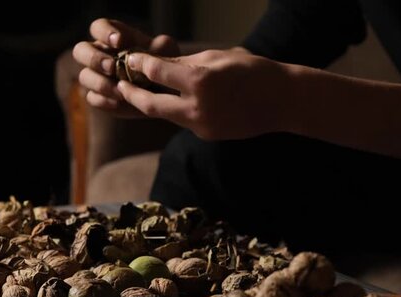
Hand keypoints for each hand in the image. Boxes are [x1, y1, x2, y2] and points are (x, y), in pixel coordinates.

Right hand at [72, 18, 179, 116]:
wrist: (164, 98)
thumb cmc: (162, 69)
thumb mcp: (168, 55)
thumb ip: (162, 47)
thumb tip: (156, 46)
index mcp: (113, 39)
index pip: (98, 27)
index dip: (104, 32)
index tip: (119, 41)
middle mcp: (100, 56)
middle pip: (80, 50)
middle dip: (94, 58)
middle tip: (112, 67)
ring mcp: (96, 77)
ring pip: (84, 76)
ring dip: (101, 83)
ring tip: (121, 91)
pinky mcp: (99, 97)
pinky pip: (92, 98)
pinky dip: (104, 100)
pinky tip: (118, 102)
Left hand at [116, 49, 293, 139]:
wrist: (282, 101)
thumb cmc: (253, 71)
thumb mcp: (216, 58)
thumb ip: (182, 63)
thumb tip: (154, 62)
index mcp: (199, 82)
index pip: (155, 72)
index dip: (138, 64)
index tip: (129, 59)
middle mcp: (196, 108)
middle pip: (149, 104)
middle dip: (129, 94)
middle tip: (118, 85)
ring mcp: (200, 126)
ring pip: (164, 115)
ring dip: (150, 104)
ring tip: (137, 93)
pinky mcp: (206, 135)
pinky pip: (182, 121)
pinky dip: (174, 110)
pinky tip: (172, 101)